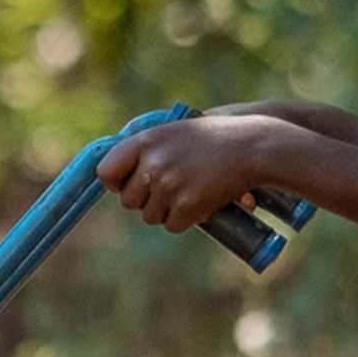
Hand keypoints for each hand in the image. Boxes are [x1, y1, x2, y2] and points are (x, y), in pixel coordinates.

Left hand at [95, 114, 290, 231]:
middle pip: (128, 201)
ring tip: (190, 192)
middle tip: (169, 191)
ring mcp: (168, 186)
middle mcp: (152, 164)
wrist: (252, 146)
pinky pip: (172, 225)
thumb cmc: (215, 137)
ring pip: (150, 216)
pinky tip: (202, 203)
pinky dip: (186, 220)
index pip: (105, 171)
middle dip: (146, 201)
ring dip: (166, 211)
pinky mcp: (187, 205)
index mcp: (144, 141)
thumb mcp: (175, 131)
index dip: (115, 183)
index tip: (128, 185)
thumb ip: (147, 149)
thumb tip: (114, 175)